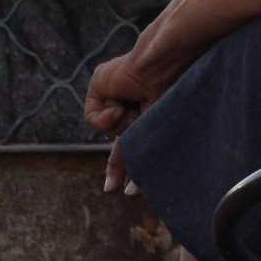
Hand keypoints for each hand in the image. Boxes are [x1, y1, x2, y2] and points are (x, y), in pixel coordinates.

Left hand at [84, 53, 163, 193]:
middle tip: (112, 190)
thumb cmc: (167, 95)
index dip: (127, 168)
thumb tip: (113, 188)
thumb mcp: (150, 131)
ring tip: (137, 108)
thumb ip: (130, 155)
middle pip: (118, 146)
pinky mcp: (97, 88)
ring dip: (123, 124)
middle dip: (117, 168)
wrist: (159, 68)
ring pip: (109, 130)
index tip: (127, 192)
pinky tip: (121, 104)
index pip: (133, 146)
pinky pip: (94, 119)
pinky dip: (107, 116)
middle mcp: (131, 107)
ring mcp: (114, 98)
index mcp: (148, 115)